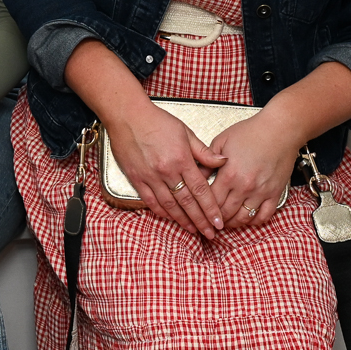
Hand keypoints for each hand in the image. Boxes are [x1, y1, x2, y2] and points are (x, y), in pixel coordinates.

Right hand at [104, 101, 227, 238]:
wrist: (127, 116)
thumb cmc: (157, 121)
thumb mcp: (185, 132)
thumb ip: (204, 151)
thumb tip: (223, 162)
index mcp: (182, 159)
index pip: (201, 190)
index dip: (211, 209)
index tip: (219, 222)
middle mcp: (167, 171)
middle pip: (187, 202)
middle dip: (200, 220)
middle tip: (211, 234)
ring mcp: (150, 177)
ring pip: (170, 205)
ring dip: (183, 220)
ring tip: (193, 231)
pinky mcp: (136, 178)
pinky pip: (150, 201)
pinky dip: (162, 212)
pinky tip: (170, 219)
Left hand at [210, 111, 304, 228]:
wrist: (280, 130)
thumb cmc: (251, 132)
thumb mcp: (221, 141)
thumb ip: (207, 159)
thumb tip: (196, 173)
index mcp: (228, 174)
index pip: (211, 200)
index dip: (203, 209)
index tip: (199, 211)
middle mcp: (244, 186)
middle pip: (226, 213)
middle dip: (215, 219)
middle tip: (210, 221)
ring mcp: (261, 192)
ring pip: (243, 218)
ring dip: (233, 223)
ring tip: (226, 222)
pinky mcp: (275, 193)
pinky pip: (264, 216)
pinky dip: (254, 221)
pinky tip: (247, 218)